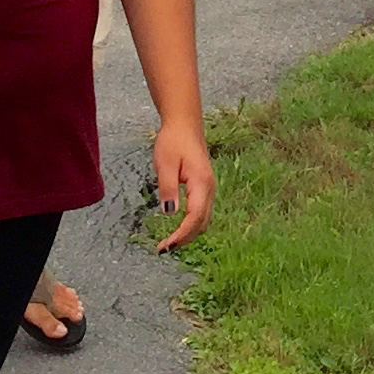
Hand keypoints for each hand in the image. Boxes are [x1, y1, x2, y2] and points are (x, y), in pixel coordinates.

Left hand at [149, 120, 214, 250]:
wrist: (184, 124)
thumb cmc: (173, 141)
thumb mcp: (165, 164)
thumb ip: (168, 188)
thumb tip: (170, 213)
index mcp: (201, 183)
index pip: (194, 218)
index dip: (181, 235)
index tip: (166, 246)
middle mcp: (209, 189)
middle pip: (202, 223)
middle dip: (185, 239)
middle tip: (164, 249)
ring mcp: (209, 188)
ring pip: (203, 220)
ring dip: (188, 234)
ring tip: (169, 242)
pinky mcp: (204, 188)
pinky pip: (201, 212)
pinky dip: (191, 225)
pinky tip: (178, 228)